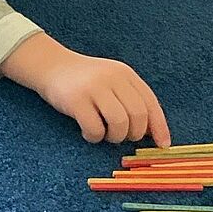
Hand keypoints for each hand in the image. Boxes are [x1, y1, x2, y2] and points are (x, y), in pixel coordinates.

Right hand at [0, 33, 170, 146]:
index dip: (159, 127)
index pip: (151, 103)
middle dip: (133, 134)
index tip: (162, 145)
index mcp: (126, 75)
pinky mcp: (76, 101)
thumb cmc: (83, 80)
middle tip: (121, 137)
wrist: (51, 66)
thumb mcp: (111, 81)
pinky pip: (95, 128)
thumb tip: (148, 131)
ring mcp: (94, 89)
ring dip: (114, 137)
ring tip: (104, 135)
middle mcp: (113, 79)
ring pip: (119, 122)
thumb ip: (129, 99)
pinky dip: (94, 137)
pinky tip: (88, 133)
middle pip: (137, 115)